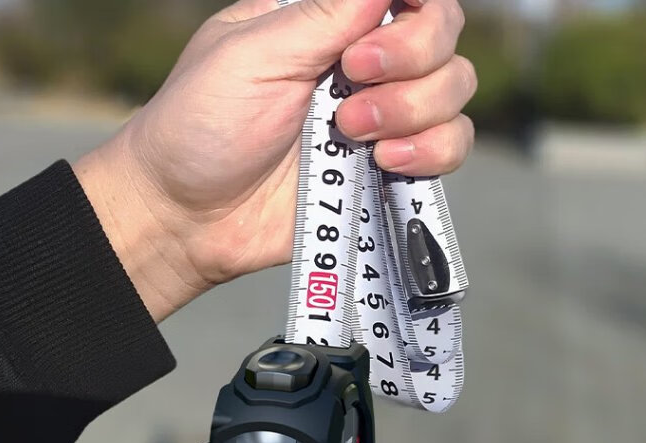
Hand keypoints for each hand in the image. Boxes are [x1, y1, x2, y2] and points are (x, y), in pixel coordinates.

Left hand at [75, 0, 475, 321]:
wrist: (189, 217)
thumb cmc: (200, 126)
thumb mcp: (251, 53)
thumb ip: (324, 12)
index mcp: (327, 20)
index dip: (415, 9)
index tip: (368, 42)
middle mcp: (362, 63)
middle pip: (445, 32)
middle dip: (412, 56)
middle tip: (352, 78)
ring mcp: (380, 118)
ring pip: (456, 89)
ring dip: (415, 107)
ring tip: (351, 131)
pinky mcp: (387, 171)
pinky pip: (450, 147)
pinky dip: (432, 151)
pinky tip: (384, 162)